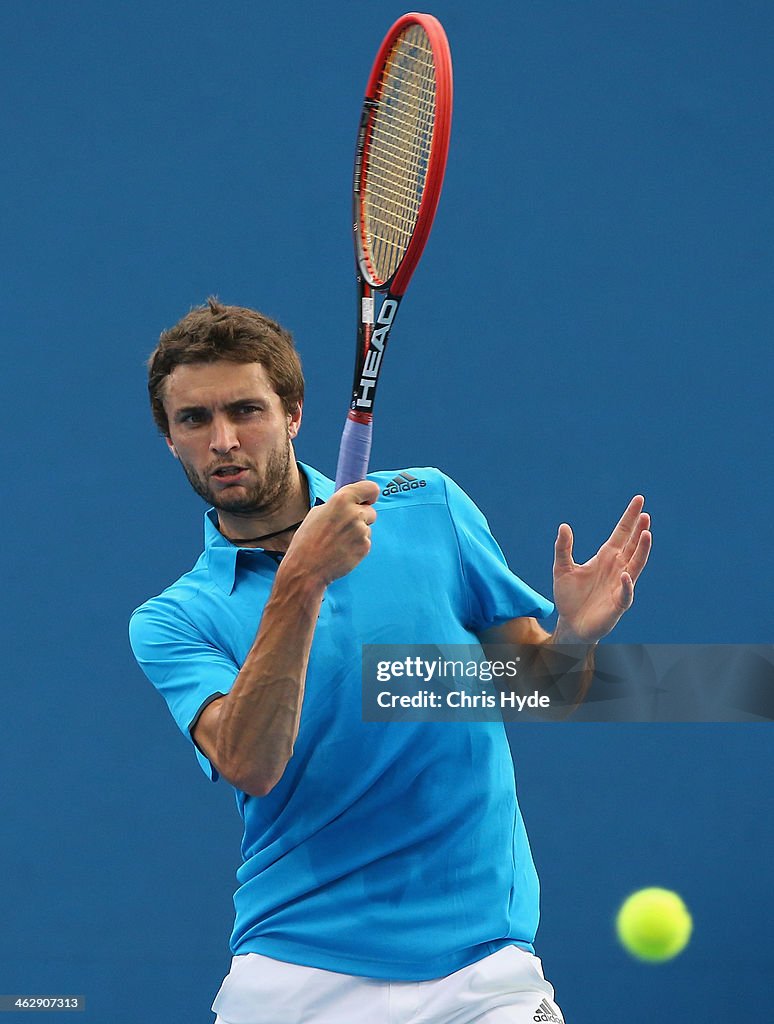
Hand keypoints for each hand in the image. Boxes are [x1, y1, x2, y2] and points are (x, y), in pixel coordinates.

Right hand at [285, 479, 379, 585]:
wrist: (306, 568)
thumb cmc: (307, 541)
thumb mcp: (317, 513)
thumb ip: (337, 506)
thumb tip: (350, 504)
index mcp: (341, 500)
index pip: (371, 488)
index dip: (369, 495)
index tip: (367, 500)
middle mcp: (355, 513)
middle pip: (371, 511)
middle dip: (362, 517)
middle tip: (345, 527)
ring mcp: (362, 531)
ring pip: (367, 528)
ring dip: (358, 533)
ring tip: (338, 542)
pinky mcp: (365, 547)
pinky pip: (366, 542)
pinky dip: (357, 546)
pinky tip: (341, 551)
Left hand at [552, 495, 650, 643]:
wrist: (570, 624)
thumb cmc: (569, 596)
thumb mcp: (561, 568)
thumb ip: (563, 548)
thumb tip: (564, 526)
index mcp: (606, 557)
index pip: (621, 533)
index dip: (630, 517)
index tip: (639, 500)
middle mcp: (617, 568)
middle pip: (632, 545)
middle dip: (639, 530)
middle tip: (645, 514)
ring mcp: (620, 585)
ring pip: (635, 565)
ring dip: (642, 551)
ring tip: (647, 534)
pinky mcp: (618, 604)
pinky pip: (625, 593)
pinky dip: (626, 585)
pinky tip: (625, 576)